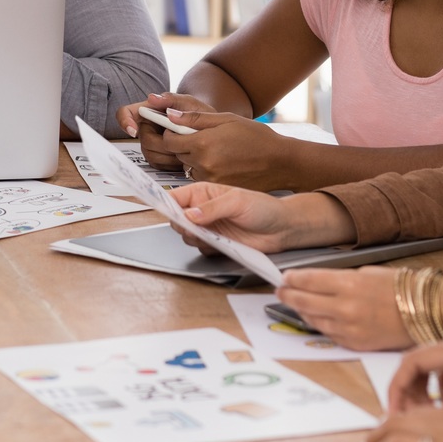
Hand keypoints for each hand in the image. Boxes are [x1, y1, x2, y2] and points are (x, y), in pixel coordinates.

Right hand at [117, 91, 209, 162]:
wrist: (211, 132)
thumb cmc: (199, 113)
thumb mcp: (188, 102)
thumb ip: (171, 99)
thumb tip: (151, 98)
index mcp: (148, 111)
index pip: (125, 113)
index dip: (125, 122)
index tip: (135, 131)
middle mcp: (146, 128)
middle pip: (141, 138)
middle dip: (162, 141)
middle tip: (179, 139)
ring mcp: (151, 144)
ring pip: (149, 153)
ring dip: (169, 153)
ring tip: (187, 147)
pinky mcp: (159, 158)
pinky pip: (158, 164)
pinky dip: (172, 162)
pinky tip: (185, 156)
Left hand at [150, 110, 298, 187]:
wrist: (280, 162)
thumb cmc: (256, 137)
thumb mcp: (226, 119)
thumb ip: (195, 118)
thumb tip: (169, 116)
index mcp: (203, 144)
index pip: (169, 141)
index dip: (171, 134)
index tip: (178, 130)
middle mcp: (203, 164)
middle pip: (178, 154)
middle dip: (185, 145)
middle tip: (204, 139)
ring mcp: (211, 179)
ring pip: (188, 167)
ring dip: (195, 159)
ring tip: (217, 152)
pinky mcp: (218, 189)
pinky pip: (201, 178)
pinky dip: (206, 171)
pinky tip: (223, 164)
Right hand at [171, 183, 352, 252]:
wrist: (283, 228)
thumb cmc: (264, 207)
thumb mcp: (238, 202)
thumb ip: (212, 208)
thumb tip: (190, 214)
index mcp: (203, 192)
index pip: (175, 197)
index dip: (164, 203)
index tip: (159, 209)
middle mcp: (202, 210)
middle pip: (176, 219)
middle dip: (182, 225)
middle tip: (196, 228)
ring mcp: (208, 227)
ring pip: (187, 236)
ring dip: (196, 238)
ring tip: (215, 235)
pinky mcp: (216, 243)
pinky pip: (201, 248)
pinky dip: (208, 248)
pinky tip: (223, 243)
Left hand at [278, 266, 413, 350]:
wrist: (426, 311)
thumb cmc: (401, 288)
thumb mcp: (368, 273)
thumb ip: (341, 279)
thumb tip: (318, 281)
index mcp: (348, 284)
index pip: (307, 280)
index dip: (292, 279)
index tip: (285, 278)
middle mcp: (345, 307)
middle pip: (304, 301)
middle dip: (288, 295)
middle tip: (281, 291)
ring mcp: (349, 328)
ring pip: (313, 319)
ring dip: (302, 311)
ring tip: (296, 304)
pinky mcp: (354, 343)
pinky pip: (328, 334)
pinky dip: (320, 324)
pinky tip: (316, 318)